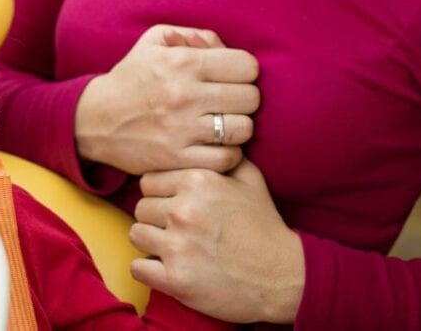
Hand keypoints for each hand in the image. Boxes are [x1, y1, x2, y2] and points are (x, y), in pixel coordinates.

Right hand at [75, 25, 258, 174]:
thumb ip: (195, 35)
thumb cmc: (132, 77)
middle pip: (251, 98)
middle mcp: (184, 94)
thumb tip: (224, 47)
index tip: (230, 78)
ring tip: (222, 124)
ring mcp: (181, 129)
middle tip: (226, 102)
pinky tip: (214, 145)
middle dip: (242, 98)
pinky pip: (227, 158)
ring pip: (243, 129)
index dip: (242, 71)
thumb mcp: (155, 42)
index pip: (247, 66)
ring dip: (237, 127)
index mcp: (181, 61)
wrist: (94, 119)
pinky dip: (227, 153)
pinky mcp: (177, 158)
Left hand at [129, 160, 304, 323]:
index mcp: (196, 181)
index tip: (174, 206)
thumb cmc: (264, 226)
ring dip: (151, 243)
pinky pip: (137, 268)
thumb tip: (208, 141)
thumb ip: (223, 157)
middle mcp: (182, 210)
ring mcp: (177, 246)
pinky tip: (167, 269)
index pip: (149, 181)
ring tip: (174, 249)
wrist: (284, 277)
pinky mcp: (174, 279)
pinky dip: (148, 270)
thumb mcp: (250, 180)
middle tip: (177, 230)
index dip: (160, 194)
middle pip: (140, 207)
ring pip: (136, 235)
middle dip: (155, 218)